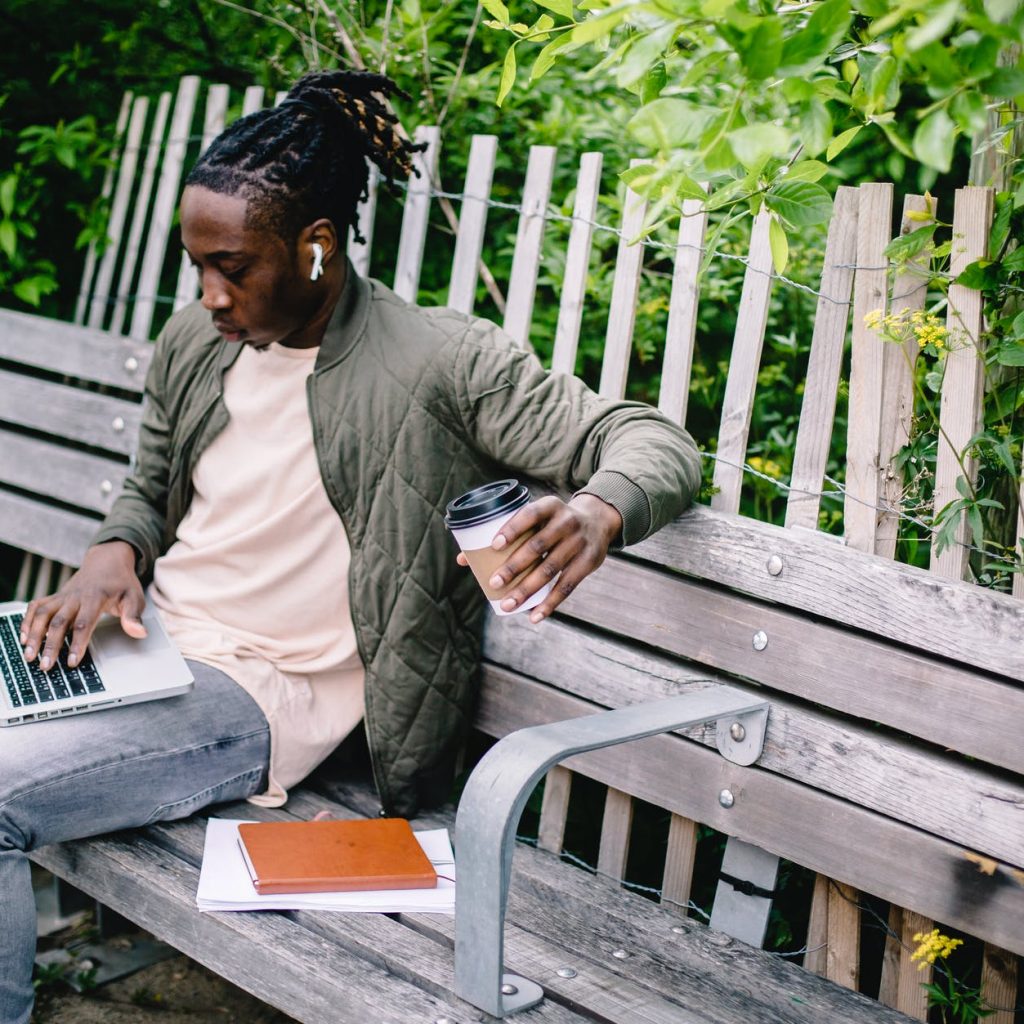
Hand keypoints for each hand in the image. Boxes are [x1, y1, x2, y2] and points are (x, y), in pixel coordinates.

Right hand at [20, 541, 147, 670]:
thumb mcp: (134, 597)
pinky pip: (36, 606)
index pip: (84, 623)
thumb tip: (139, 633)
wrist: (107, 561)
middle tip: (46, 665)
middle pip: (59, 622)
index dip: (77, 643)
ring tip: (29, 655)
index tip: (73, 661)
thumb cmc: (121, 582)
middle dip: (51, 645)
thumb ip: (133, 616)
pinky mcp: (55, 596)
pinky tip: (23, 637)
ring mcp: (63, 596)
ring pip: (43, 614)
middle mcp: (75, 597)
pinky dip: (27, 620)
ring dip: (33, 634)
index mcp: (95, 597)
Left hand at [455, 494, 621, 623]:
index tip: (494, 545)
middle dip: (514, 567)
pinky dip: (550, 603)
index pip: (529, 514)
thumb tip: (462, 559)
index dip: (512, 528)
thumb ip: (506, 533)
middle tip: (494, 583)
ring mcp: (579, 543)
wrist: (598, 521)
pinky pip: (567, 586)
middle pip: (537, 547)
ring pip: (550, 570)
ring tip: (507, 604)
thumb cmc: (553, 522)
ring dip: (527, 589)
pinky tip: (534, 615)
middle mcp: (566, 522)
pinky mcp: (588, 563)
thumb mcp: (537, 517)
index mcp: (550, 506)